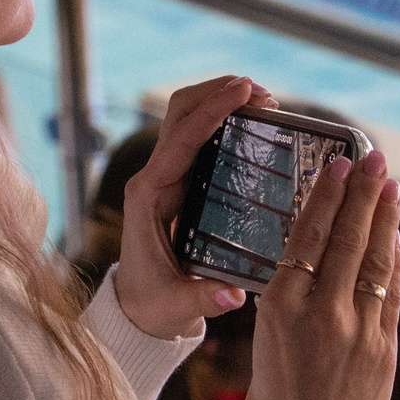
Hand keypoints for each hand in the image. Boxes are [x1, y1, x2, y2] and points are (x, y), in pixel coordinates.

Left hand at [110, 75, 276, 339]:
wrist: (135, 308)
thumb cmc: (153, 304)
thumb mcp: (178, 304)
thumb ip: (206, 298)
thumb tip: (237, 296)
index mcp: (149, 196)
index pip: (182, 139)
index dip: (213, 110)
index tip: (245, 90)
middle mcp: (153, 177)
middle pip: (180, 112)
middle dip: (218, 94)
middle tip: (264, 94)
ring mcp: (164, 175)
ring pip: (187, 118)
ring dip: (220, 101)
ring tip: (265, 101)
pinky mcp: (177, 181)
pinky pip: (197, 136)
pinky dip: (222, 120)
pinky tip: (253, 122)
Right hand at [240, 146, 399, 399]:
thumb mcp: (266, 345)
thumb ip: (289, 305)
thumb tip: (306, 269)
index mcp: (279, 309)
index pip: (307, 238)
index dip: (327, 198)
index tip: (338, 166)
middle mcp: (320, 313)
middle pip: (347, 239)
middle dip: (363, 193)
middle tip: (373, 157)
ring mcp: (357, 330)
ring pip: (376, 261)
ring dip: (386, 218)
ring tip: (390, 184)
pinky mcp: (385, 350)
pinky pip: (393, 293)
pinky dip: (397, 261)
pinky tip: (397, 237)